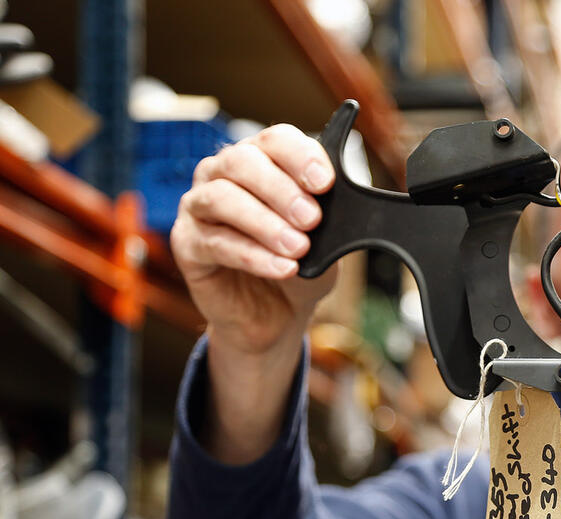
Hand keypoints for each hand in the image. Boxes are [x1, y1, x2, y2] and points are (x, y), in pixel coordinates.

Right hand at [170, 124, 338, 355]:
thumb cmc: (300, 262)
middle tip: (312, 218)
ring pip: (222, 198)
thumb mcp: (328, 235)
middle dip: (281, 190)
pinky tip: (283, 268)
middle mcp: (223, 174)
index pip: (275, 139)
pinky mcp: (187, 244)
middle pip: (243, 162)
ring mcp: (199, 206)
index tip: (325, 183)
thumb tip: (350, 199)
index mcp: (262, 159)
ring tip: (299, 248)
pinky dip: (254, 255)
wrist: (279, 314)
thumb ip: (334, 212)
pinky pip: (216, 243)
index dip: (300, 157)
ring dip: (265, 223)